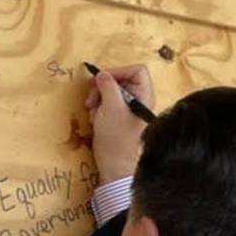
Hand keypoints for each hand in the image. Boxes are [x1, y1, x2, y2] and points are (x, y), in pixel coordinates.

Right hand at [84, 64, 153, 182]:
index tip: (101, 80)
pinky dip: (99, 108)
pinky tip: (96, 119)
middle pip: (122, 80)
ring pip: (112, 92)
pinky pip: (109, 104)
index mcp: (144, 96)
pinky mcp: (120, 118)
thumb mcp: (110, 107)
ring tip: (93, 113)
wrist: (114, 165)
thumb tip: (102, 74)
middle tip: (91, 99)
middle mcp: (140, 100)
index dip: (118, 71)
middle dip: (104, 87)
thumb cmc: (116, 138)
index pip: (137, 70)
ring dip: (99, 99)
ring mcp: (130, 109)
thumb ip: (107, 86)